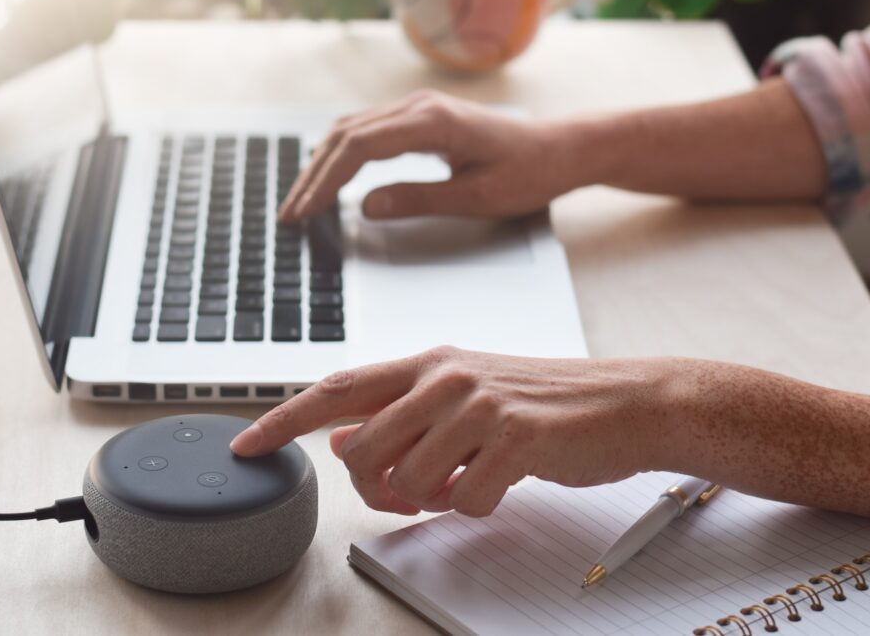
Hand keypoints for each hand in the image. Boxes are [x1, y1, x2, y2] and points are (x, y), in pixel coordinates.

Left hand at [230, 347, 672, 516]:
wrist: (622, 402)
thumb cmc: (544, 401)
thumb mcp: (465, 394)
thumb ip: (404, 413)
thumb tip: (345, 438)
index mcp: (429, 363)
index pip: (337, 388)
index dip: (284, 419)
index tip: (246, 445)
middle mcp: (446, 377)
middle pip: (362, 450)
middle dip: (373, 488)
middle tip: (406, 495)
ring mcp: (478, 406)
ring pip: (407, 481)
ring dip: (429, 499)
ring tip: (463, 481)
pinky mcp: (512, 439)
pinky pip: (462, 500)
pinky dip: (474, 506)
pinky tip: (500, 483)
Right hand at [278, 90, 578, 221]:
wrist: (559, 150)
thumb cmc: (528, 173)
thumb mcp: (476, 198)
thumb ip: (418, 200)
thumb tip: (365, 207)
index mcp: (432, 123)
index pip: (359, 148)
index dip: (326, 182)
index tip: (305, 212)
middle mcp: (420, 107)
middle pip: (346, 136)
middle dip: (314, 176)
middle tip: (290, 214)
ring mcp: (419, 109)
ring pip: (353, 130)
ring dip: (323, 164)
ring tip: (303, 200)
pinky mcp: (422, 118)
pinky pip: (370, 131)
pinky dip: (343, 154)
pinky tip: (331, 176)